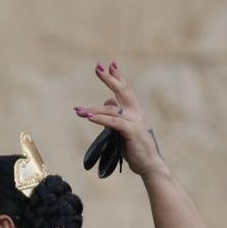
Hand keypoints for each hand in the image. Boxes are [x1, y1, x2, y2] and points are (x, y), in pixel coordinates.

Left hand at [74, 61, 166, 179]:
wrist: (149, 164)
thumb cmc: (136, 148)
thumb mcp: (124, 131)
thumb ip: (115, 119)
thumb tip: (102, 110)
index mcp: (135, 110)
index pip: (125, 90)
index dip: (118, 76)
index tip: (111, 64)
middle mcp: (136, 112)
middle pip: (122, 90)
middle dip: (109, 78)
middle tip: (98, 67)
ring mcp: (135, 121)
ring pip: (111, 110)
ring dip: (92, 109)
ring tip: (77, 110)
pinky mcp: (131, 131)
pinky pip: (112, 122)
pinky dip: (100, 119)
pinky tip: (88, 116)